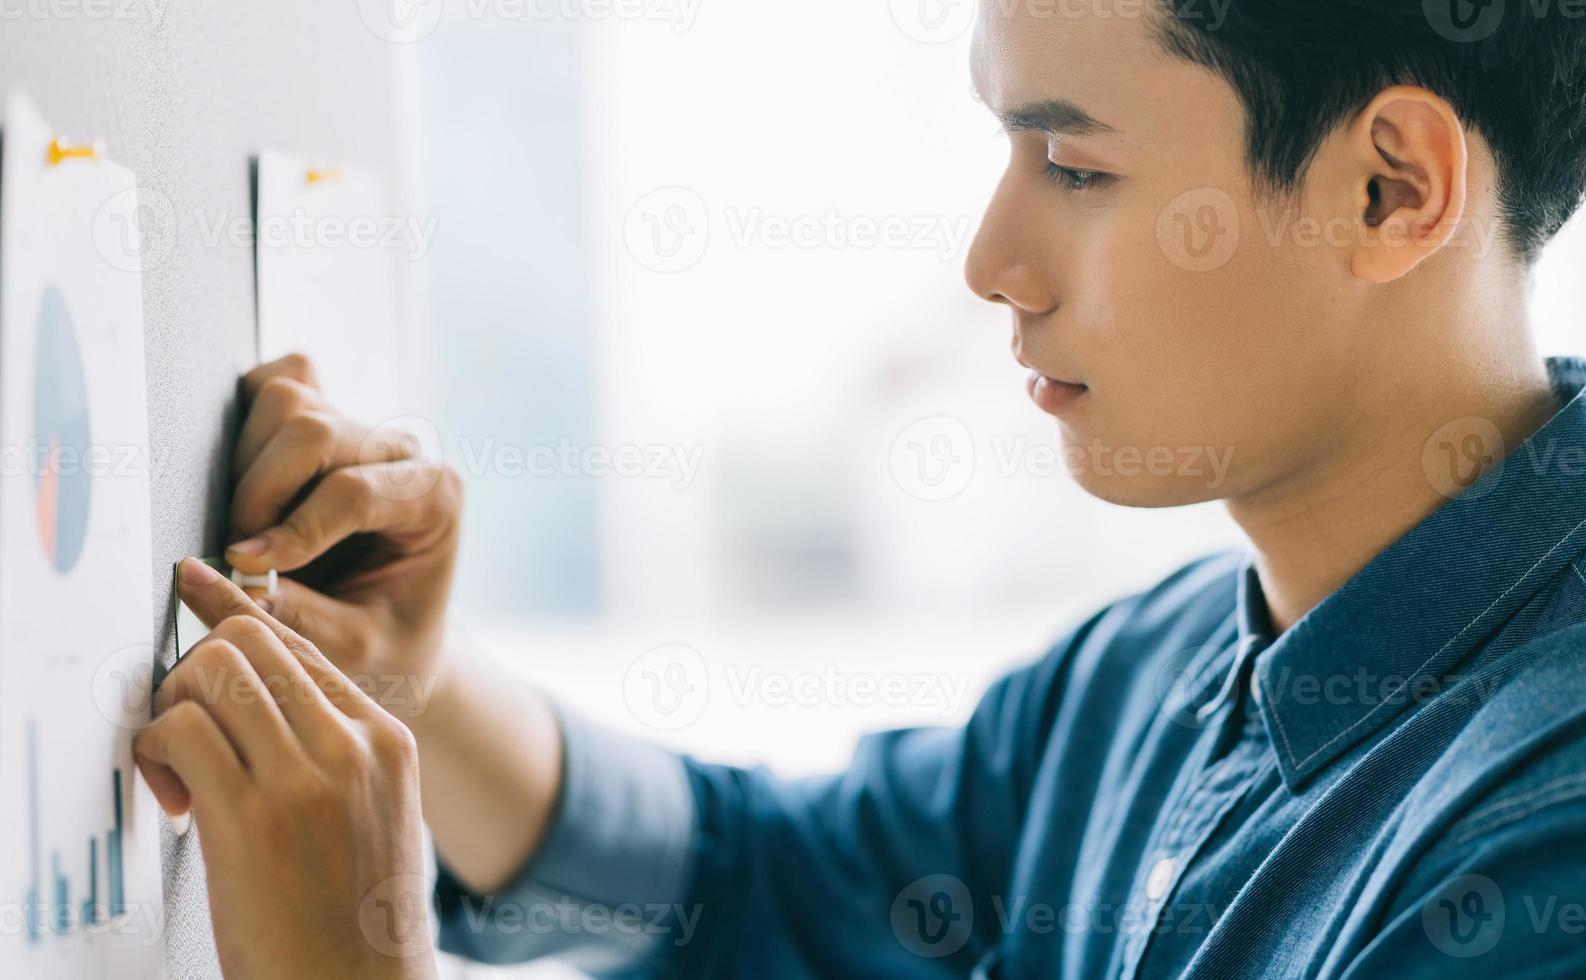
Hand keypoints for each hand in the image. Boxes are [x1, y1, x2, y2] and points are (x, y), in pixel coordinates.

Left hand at [137, 558, 436, 979]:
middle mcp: (355, 745)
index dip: (237, 614)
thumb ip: (339, 758)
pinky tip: (171, 794)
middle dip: (197, 668)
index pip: (302, 647)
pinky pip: (181, 731)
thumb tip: (265, 709)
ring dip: (173, 707)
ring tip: (178, 768)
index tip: (199, 587)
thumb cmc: (358, 925)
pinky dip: (156, 750)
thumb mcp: (377, 820)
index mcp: (389, 741)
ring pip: (215, 671)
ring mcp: (308, 778)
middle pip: (253, 643)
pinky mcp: (253, 819)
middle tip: (183, 724)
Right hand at [225, 354, 462, 724]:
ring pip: (288, 400)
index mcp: (433, 500)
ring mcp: (364, 427)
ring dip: (249, 464)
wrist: (400, 635)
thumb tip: (208, 578)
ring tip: (250, 526)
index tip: (246, 568)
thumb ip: (291, 617)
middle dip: (260, 495)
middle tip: (244, 554)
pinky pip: (285, 377)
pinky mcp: (328, 417)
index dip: (290, 530)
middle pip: (312, 429)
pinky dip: (253, 416)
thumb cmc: (388, 645)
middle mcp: (402, 452)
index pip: (352, 490)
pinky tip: (252, 479)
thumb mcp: (354, 651)